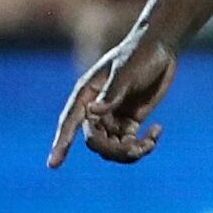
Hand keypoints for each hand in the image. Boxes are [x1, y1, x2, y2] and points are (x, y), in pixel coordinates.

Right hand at [50, 22, 178, 164]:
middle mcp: (96, 109)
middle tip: (135, 146)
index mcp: (87, 94)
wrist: (160, 47)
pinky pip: (131, 145)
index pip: (69, 122)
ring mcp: (113, 117)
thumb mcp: (126, 72)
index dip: (61, 143)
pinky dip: (144, 145)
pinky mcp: (130, 122)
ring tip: (149, 142)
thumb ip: (111, 94)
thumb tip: (92, 113)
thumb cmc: (139, 54)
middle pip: (94, 141)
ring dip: (129, 153)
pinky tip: (157, 130)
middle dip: (113, 150)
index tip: (53, 164)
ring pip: (112, 148)